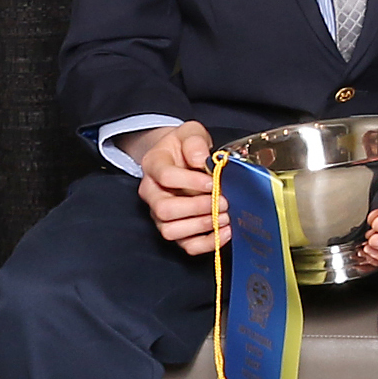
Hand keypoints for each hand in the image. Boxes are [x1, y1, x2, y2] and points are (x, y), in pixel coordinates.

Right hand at [134, 121, 225, 255]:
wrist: (180, 157)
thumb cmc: (186, 147)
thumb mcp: (190, 133)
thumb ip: (194, 142)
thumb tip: (200, 160)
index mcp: (153, 166)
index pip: (166, 177)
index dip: (191, 182)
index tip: (213, 181)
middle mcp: (152, 194)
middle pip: (164, 210)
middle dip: (198, 207)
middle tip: (223, 201)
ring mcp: (160, 215)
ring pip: (171, 231)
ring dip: (202, 226)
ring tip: (225, 216)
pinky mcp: (175, 228)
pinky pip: (185, 245)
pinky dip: (206, 243)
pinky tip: (225, 231)